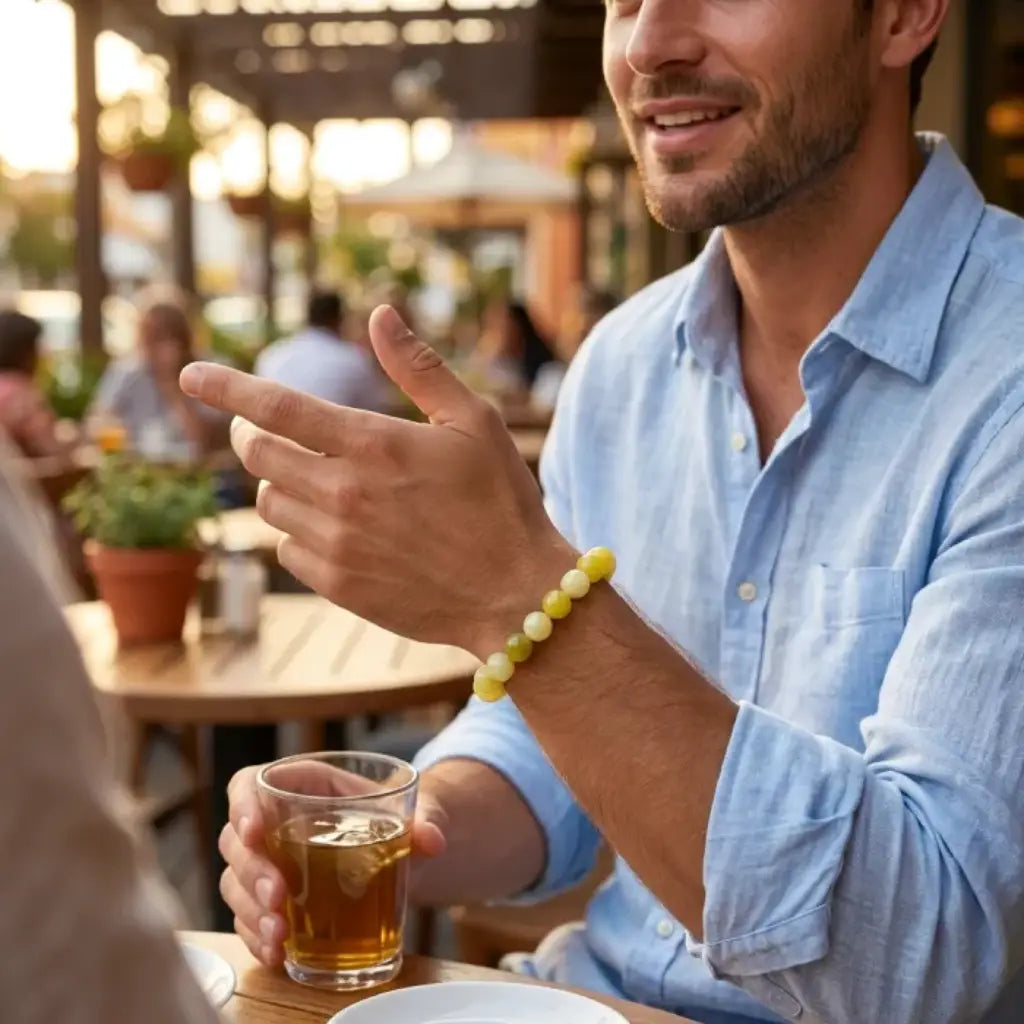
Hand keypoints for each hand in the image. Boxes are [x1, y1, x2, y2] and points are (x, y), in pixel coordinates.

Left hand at [180, 305, 571, 655]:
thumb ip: (419, 367)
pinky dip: (296, 531)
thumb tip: (379, 314)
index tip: (190, 374)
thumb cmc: (501, 500)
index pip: (276, 406)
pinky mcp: (338, 584)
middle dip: (251, 434)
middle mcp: (344, 492)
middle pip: (258, 454)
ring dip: (276, 483)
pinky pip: (286, 549)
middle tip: (264, 430)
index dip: (226, 387)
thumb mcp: (474, 421)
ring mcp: (337, 543)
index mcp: (373, 444)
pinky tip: (331, 527)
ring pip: (267, 503)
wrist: (513, 592)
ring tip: (311, 479)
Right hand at [219, 764, 447, 967]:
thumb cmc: (396, 816)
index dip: (243, 805)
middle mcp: (275, 822)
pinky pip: (247, 917)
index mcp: (302, 785)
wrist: (404, 850)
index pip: (251, 783)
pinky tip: (275, 954)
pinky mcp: (270, 901)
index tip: (254, 832)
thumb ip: (425, 819)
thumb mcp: (415, 809)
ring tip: (281, 935)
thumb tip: (432, 838)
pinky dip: (257, 937)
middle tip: (279, 897)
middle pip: (237, 840)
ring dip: (251, 910)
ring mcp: (268, 863)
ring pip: (235, 882)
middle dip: (253, 871)